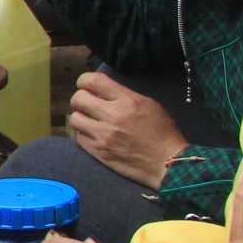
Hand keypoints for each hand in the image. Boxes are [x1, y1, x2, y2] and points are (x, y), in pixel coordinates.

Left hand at [67, 74, 190, 189]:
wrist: (167, 162)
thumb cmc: (162, 132)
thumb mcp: (149, 104)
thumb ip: (124, 95)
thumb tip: (101, 92)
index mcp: (127, 101)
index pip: (93, 81)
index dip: (84, 81)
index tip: (86, 85)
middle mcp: (112, 116)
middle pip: (78, 99)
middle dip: (80, 99)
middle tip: (88, 104)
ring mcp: (104, 136)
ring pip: (74, 118)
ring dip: (81, 117)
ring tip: (90, 120)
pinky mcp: (99, 152)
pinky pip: (79, 137)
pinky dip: (84, 134)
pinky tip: (94, 134)